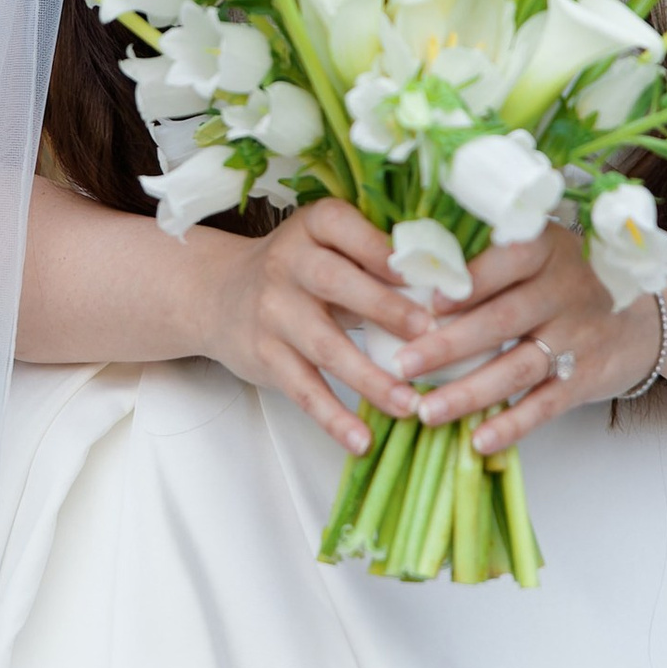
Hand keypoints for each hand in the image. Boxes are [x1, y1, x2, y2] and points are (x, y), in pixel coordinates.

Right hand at [197, 199, 426, 454]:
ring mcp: (274, 313)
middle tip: (429, 334)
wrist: (216, 294)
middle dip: (385, 308)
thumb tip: (450, 285)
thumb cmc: (298, 269)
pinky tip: (361, 440)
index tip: (422, 270)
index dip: (381, 248)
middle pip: (337, 284)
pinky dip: (333, 418)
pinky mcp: (265, 357)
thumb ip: (374, 257)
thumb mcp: (327, 245)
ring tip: (410, 405)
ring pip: (325, 347)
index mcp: (312, 227)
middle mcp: (288, 264)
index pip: (343, 226)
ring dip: (370, 379)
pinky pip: (303, 390)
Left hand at [391, 223, 658, 455]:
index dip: (471, 281)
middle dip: (449, 345)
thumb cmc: (564, 282)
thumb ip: (488, 258)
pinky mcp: (585, 377)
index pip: (509, 259)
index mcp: (547, 249)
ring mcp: (578, 336)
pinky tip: (478, 440)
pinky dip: (512, 425)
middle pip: (502, 320)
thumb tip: (406, 272)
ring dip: (469, 392)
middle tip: (403, 364)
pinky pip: (544, 405)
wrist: (643, 320)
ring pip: (517, 368)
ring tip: (426, 411)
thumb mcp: (539, 254)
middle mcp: (565, 289)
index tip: (429, 302)